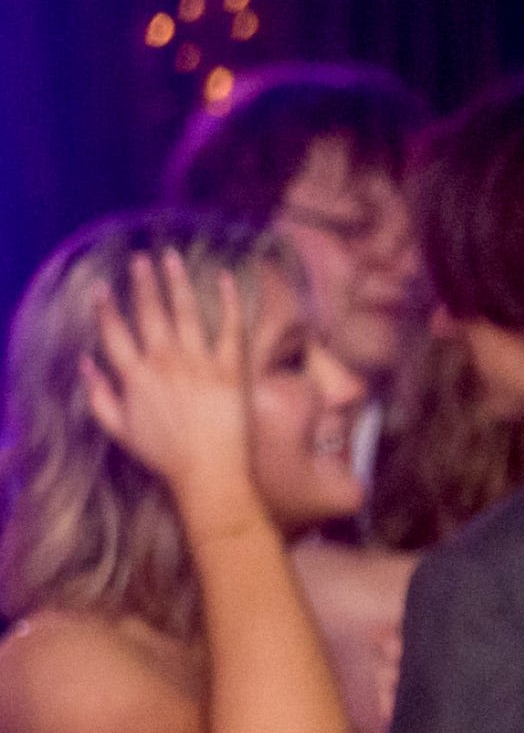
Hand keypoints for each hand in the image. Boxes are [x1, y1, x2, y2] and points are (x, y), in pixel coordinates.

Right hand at [83, 253, 264, 512]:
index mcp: (133, 376)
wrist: (209, 474)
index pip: (114, 333)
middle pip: (149, 313)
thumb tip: (84, 363)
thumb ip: (98, 394)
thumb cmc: (164, 456)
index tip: (102, 287)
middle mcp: (163, 364)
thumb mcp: (119, 429)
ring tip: (170, 258)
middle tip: (140, 258)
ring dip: (176, 282)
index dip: (106, 308)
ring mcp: (197, 365)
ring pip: (185, 313)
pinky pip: (230, 329)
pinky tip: (226, 279)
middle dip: (142, 283)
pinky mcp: (230, 371)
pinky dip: (229, 303)